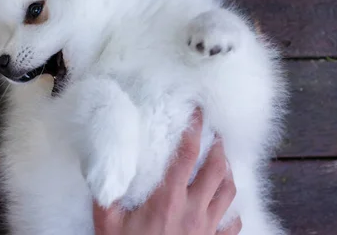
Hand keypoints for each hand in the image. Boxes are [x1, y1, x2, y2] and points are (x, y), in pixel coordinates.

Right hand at [93, 110, 240, 234]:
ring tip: (224, 164)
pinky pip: (231, 226)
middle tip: (216, 136)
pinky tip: (230, 209)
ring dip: (229, 175)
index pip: (187, 155)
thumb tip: (102, 166)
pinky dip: (233, 214)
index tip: (198, 113)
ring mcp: (206, 228)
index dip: (194, 130)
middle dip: (220, 149)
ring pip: (229, 193)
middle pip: (217, 170)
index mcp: (168, 198)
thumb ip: (106, 193)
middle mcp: (193, 209)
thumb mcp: (107, 222)